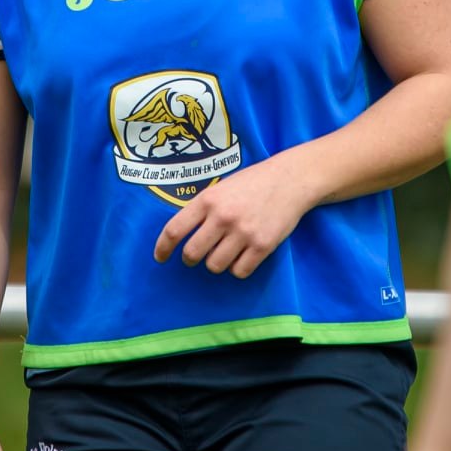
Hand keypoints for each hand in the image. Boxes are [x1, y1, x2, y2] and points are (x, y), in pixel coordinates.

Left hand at [152, 152, 312, 278]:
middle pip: (192, 253)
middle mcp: (223, 217)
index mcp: (208, 199)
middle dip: (190, 259)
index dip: (163, 248)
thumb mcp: (220, 188)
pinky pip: (239, 271)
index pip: (174, 230)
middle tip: (195, 256)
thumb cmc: (252, 183)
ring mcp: (243, 232)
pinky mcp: (263, 246)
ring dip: (216, 262)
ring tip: (225, 250)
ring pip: (215, 266)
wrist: (290, 180)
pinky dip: (237, 267)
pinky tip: (242, 255)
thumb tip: (181, 236)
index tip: (160, 258)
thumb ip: (201, 209)